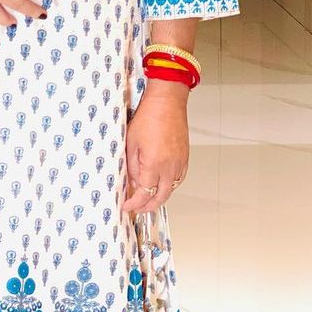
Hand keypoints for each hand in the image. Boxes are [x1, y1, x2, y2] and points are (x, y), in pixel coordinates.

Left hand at [122, 82, 189, 214]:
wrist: (167, 103)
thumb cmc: (148, 118)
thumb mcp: (131, 143)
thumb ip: (131, 166)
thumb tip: (131, 181)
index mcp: (154, 165)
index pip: (144, 194)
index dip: (134, 204)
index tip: (126, 206)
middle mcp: (170, 167)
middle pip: (160, 197)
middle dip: (147, 206)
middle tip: (137, 208)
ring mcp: (179, 163)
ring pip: (171, 190)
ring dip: (159, 197)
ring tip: (147, 199)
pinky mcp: (185, 158)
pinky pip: (178, 179)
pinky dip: (169, 186)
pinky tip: (161, 185)